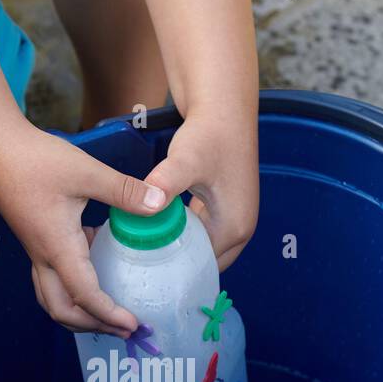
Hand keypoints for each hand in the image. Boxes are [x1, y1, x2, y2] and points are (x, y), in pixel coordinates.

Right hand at [0, 121, 166, 334]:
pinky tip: (98, 266)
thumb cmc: (35, 159)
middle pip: (63, 311)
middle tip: (125, 329)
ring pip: (54, 298)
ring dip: (80, 313)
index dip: (109, 314)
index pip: (85, 295)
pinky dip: (75, 287)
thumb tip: (159, 204)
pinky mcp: (36, 239)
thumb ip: (124, 191)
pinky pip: (53, 277)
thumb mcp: (86, 173)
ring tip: (110, 312)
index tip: (134, 325)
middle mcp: (44, 257)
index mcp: (57, 247)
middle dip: (93, 326)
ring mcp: (37, 250)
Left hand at [143, 109, 258, 270]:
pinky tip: (159, 233)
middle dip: (178, 267)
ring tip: (147, 256)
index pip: (202, 268)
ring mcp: (234, 218)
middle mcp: (240, 229)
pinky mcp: (225, 207)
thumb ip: (166, 183)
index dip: (175, 272)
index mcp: (234, 228)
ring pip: (203, 249)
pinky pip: (203, 235)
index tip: (144, 273)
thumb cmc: (208, 134)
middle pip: (205, 264)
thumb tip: (149, 203)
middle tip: (142, 268)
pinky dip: (184, 237)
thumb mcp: (185, 161)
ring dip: (180, 252)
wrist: (223, 108)